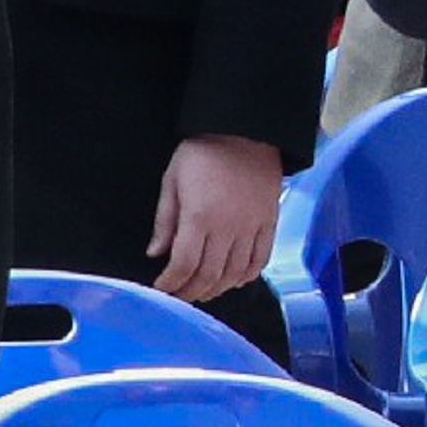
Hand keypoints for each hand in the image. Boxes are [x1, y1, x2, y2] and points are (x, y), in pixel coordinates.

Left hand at [148, 135, 281, 303]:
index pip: (184, 265)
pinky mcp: (270, 221)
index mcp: (199, 217)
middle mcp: (228, 227)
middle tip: (179, 296)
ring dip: (218, 288)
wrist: (247, 129)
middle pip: (209, 275)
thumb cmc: (203, 152)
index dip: (171, 284)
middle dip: (190, 292)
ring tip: (204, 291)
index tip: (161, 288)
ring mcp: (252, 225)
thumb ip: (165, 220)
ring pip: (236, 272)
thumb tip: (156, 253)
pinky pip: (261, 257)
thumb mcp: (172, 180)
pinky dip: (248, 275)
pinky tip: (235, 278)